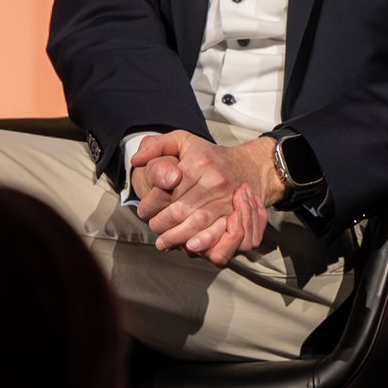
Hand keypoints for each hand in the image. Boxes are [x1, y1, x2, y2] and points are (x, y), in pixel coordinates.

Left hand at [128, 132, 282, 264]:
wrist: (250, 166)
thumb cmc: (209, 157)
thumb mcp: (183, 141)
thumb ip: (156, 145)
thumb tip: (137, 159)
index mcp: (199, 163)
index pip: (167, 190)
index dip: (149, 206)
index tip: (144, 211)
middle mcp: (216, 181)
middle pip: (180, 210)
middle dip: (160, 224)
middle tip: (154, 228)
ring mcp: (229, 198)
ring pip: (197, 224)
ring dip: (176, 237)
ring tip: (163, 242)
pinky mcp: (237, 213)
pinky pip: (219, 233)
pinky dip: (203, 243)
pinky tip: (189, 247)